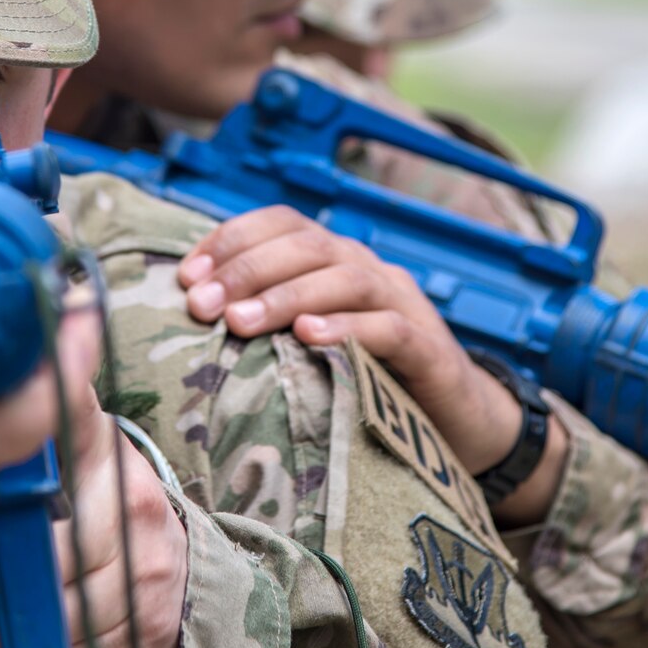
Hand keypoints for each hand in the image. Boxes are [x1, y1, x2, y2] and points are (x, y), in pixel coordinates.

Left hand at [0, 378, 189, 647]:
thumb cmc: (90, 511)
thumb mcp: (50, 473)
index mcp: (104, 454)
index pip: (66, 426)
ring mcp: (145, 574)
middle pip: (42, 555)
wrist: (173, 562)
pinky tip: (12, 646)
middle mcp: (133, 508)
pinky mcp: (146, 632)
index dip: (11, 465)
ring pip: (52, 620)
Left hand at [178, 206, 567, 523]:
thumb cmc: (369, 382)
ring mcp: (404, 305)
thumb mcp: (311, 344)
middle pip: (309, 245)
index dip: (232, 239)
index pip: (284, 223)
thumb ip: (268, 323)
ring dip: (285, 295)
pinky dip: (347, 328)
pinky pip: (389, 328)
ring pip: (345, 278)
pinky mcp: (431, 350)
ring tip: (239, 321)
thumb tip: (193, 319)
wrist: (459, 424)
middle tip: (202, 306)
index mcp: (337, 260)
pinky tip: (309, 337)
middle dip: (247, 269)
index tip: (187, 276)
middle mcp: (369, 270)